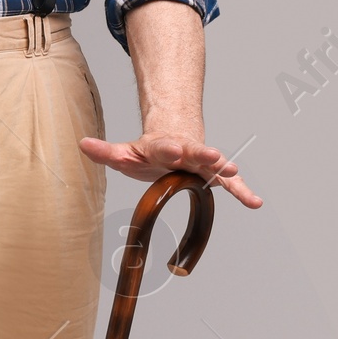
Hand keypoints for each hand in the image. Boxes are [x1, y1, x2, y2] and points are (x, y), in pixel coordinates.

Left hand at [79, 130, 263, 209]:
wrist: (175, 136)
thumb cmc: (149, 150)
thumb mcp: (125, 152)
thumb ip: (106, 152)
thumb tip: (82, 144)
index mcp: (163, 146)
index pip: (164, 147)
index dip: (169, 149)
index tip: (174, 150)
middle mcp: (186, 151)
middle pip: (195, 151)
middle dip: (204, 153)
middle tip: (214, 156)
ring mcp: (202, 161)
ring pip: (215, 164)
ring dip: (224, 168)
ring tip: (234, 172)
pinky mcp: (214, 173)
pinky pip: (230, 184)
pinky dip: (242, 192)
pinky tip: (255, 202)